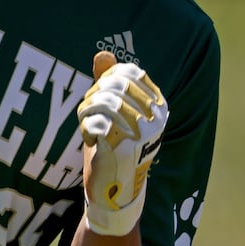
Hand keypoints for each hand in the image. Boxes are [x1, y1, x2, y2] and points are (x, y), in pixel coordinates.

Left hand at [77, 51, 168, 236]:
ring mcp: (142, 134)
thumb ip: (108, 82)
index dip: (106, 79)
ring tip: (89, 125)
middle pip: (114, 84)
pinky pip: (96, 122)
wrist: (115, 191)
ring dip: (87, 111)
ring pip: (104, 101)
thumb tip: (102, 54)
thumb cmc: (115, 147)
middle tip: (90, 112)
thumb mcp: (114, 112)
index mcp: (158, 105)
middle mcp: (155, 118)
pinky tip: (90, 140)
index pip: (129, 72)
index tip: (100, 96)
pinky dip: (86, 128)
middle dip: (94, 95)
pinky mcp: (124, 149)